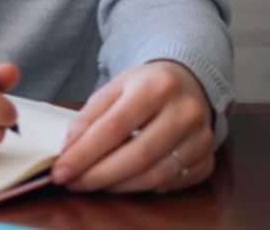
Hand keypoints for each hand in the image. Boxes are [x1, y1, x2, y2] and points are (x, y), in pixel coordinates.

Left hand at [52, 60, 213, 193]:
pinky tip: (124, 184)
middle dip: (99, 175)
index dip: (84, 153)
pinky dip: (145, 187)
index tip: (61, 171)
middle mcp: (184, 112)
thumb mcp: (114, 88)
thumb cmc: (144, 86)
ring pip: (157, 175)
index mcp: (155, 87)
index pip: (114, 127)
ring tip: (92, 185)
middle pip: (137, 155)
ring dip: (119, 186)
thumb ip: (89, 116)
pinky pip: (174, 182)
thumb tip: (68, 151)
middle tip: (73, 183)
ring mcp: (202, 138)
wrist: (189, 82)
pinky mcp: (208, 158)